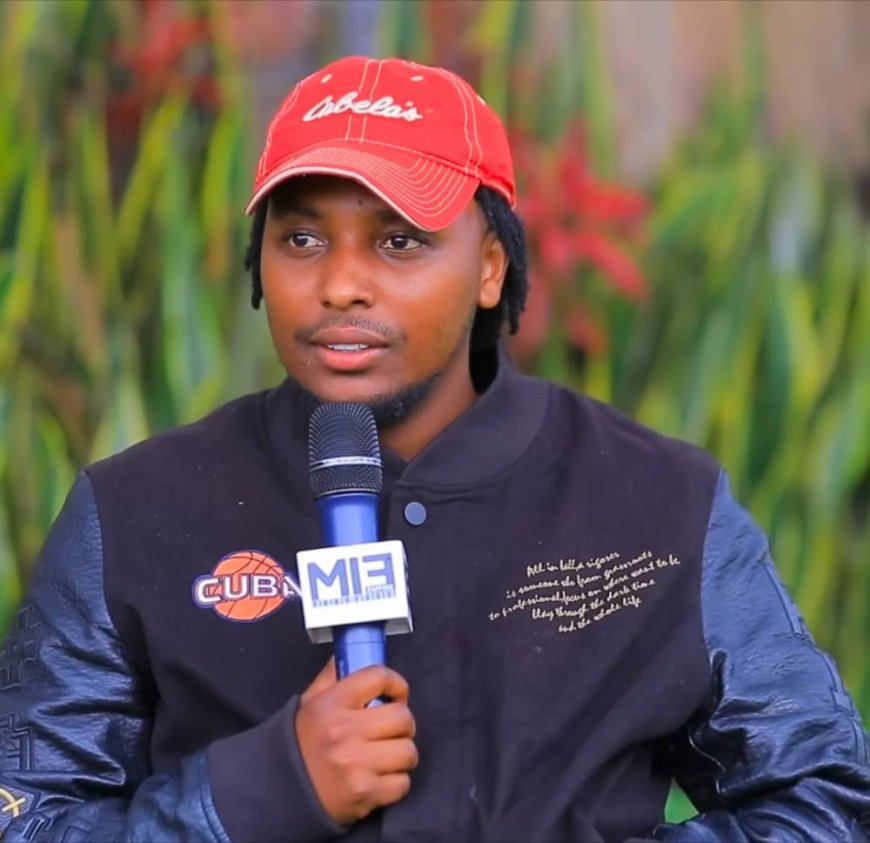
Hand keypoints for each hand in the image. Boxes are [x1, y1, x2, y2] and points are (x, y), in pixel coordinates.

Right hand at [296, 659, 417, 824]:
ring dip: (402, 755)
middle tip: (392, 731)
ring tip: (388, 757)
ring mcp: (356, 765)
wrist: (279, 791)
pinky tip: (381, 779)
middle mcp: (344, 731)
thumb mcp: (309, 702)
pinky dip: (396, 783)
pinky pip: (402, 783)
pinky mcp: (364, 794)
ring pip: (407, 752)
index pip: (378, 677)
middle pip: (402, 717)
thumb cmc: (301, 742)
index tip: (397, 695)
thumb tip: (351, 651)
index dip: (396, 684)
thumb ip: (332, 676)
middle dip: (403, 724)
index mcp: (332, 703)